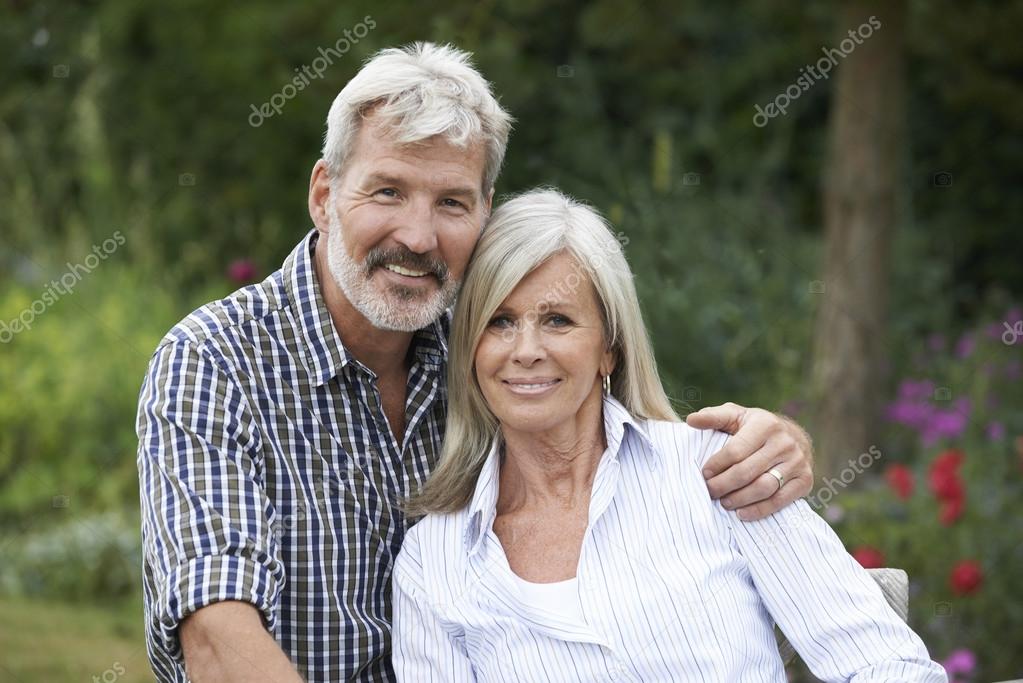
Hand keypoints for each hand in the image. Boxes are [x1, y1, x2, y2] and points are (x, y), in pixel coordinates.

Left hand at [686, 402, 812, 520]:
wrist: (794, 437)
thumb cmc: (755, 427)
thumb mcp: (735, 415)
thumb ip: (713, 417)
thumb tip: (691, 420)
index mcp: (765, 424)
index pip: (736, 450)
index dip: (717, 465)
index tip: (704, 474)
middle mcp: (784, 443)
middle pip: (747, 472)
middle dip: (723, 485)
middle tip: (709, 492)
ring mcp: (797, 463)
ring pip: (764, 488)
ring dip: (739, 499)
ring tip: (723, 503)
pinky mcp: (805, 481)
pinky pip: (780, 500)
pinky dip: (759, 510)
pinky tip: (741, 514)